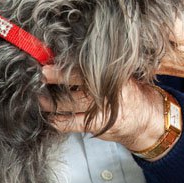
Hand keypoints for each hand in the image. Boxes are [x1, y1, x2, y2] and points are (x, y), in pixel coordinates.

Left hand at [39, 66, 164, 152]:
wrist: (145, 119)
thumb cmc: (128, 93)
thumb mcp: (119, 75)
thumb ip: (98, 69)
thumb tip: (65, 58)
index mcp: (112, 73)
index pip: (85, 66)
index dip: (65, 64)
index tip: (48, 60)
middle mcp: (107, 89)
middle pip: (75, 82)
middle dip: (54, 77)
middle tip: (38, 74)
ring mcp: (102, 108)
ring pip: (69, 103)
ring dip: (50, 101)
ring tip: (39, 96)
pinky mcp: (97, 124)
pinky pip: (70, 123)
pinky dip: (56, 120)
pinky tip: (49, 116)